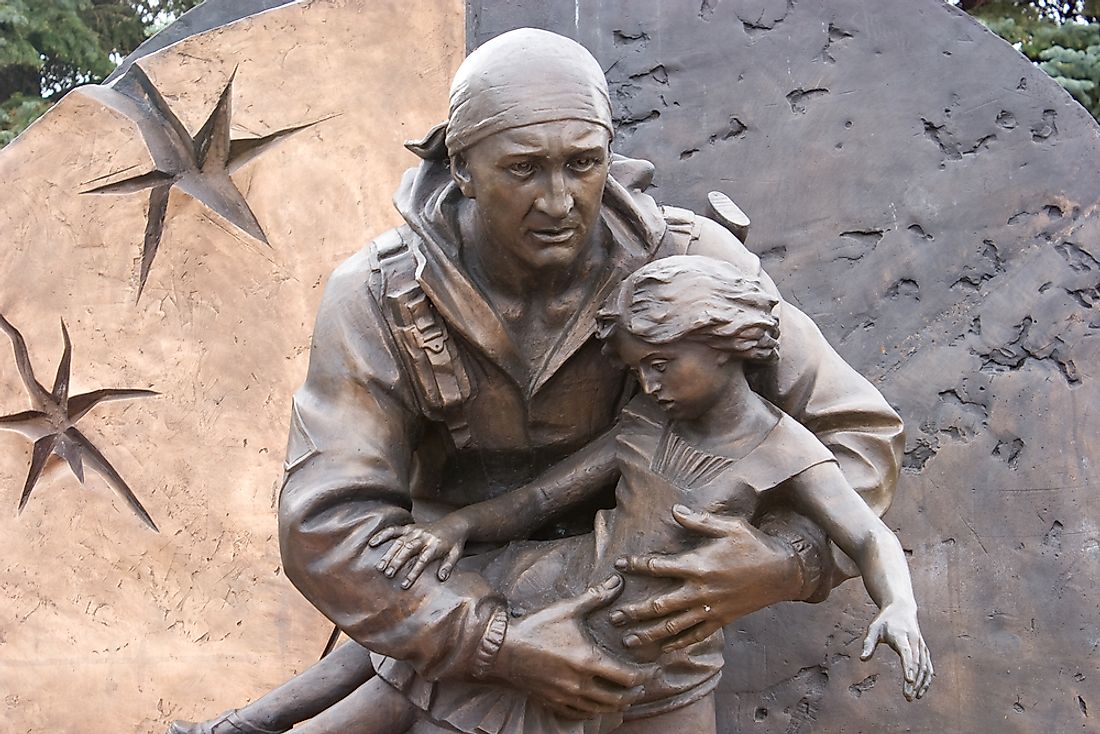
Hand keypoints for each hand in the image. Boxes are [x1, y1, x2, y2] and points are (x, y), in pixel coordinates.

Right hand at [367, 514, 470, 588]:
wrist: (455, 524)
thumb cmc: (454, 543)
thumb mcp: (456, 555)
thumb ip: (448, 566)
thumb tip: (441, 578)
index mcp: (435, 546)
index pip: (422, 560)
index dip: (413, 573)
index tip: (404, 585)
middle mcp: (423, 537)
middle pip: (408, 549)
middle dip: (397, 562)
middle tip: (388, 574)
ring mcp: (415, 531)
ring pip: (399, 542)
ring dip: (389, 554)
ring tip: (380, 567)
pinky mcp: (410, 527)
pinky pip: (394, 530)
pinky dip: (383, 535)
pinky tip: (372, 543)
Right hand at [492, 575, 654, 718]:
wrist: (502, 649)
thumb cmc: (536, 626)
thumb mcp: (568, 609)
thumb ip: (596, 597)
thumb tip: (617, 582)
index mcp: (588, 661)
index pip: (627, 677)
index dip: (644, 676)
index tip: (652, 670)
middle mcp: (580, 683)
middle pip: (617, 699)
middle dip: (634, 694)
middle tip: (642, 686)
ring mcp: (566, 696)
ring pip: (600, 709)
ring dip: (616, 705)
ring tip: (625, 697)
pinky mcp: (553, 702)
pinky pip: (579, 714)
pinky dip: (593, 712)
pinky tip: (597, 705)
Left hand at [611, 505, 802, 651]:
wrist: (783, 572)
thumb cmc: (753, 545)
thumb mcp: (728, 526)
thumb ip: (698, 521)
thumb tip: (674, 510)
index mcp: (699, 565)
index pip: (659, 567)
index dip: (637, 566)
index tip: (619, 565)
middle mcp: (701, 590)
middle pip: (660, 605)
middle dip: (634, 611)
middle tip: (613, 617)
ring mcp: (711, 609)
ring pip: (674, 626)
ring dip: (649, 633)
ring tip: (628, 639)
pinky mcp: (721, 620)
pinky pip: (696, 636)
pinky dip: (678, 644)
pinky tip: (662, 649)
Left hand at [861, 603, 932, 700]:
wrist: (901, 608)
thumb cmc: (884, 620)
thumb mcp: (873, 629)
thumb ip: (868, 644)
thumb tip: (862, 659)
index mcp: (901, 636)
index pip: (907, 653)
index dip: (908, 667)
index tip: (908, 681)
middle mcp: (915, 641)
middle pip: (916, 663)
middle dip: (914, 681)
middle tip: (907, 697)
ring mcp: (921, 646)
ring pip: (925, 667)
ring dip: (921, 683)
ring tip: (913, 697)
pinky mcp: (924, 650)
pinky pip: (928, 667)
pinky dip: (926, 680)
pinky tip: (921, 691)